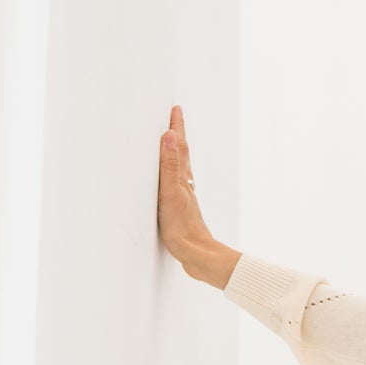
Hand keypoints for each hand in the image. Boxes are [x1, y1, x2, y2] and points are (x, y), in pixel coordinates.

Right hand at [157, 105, 210, 265]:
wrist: (196, 254)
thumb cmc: (182, 227)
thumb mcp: (171, 192)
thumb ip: (169, 165)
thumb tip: (169, 136)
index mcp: (182, 179)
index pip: (179, 146)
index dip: (177, 128)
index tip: (176, 110)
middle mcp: (185, 185)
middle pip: (182, 154)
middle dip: (177, 136)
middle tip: (175, 119)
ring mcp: (185, 197)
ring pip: (181, 169)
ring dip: (176, 153)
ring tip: (174, 144)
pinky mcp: (181, 210)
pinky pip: (176, 184)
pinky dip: (174, 174)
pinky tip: (174, 181)